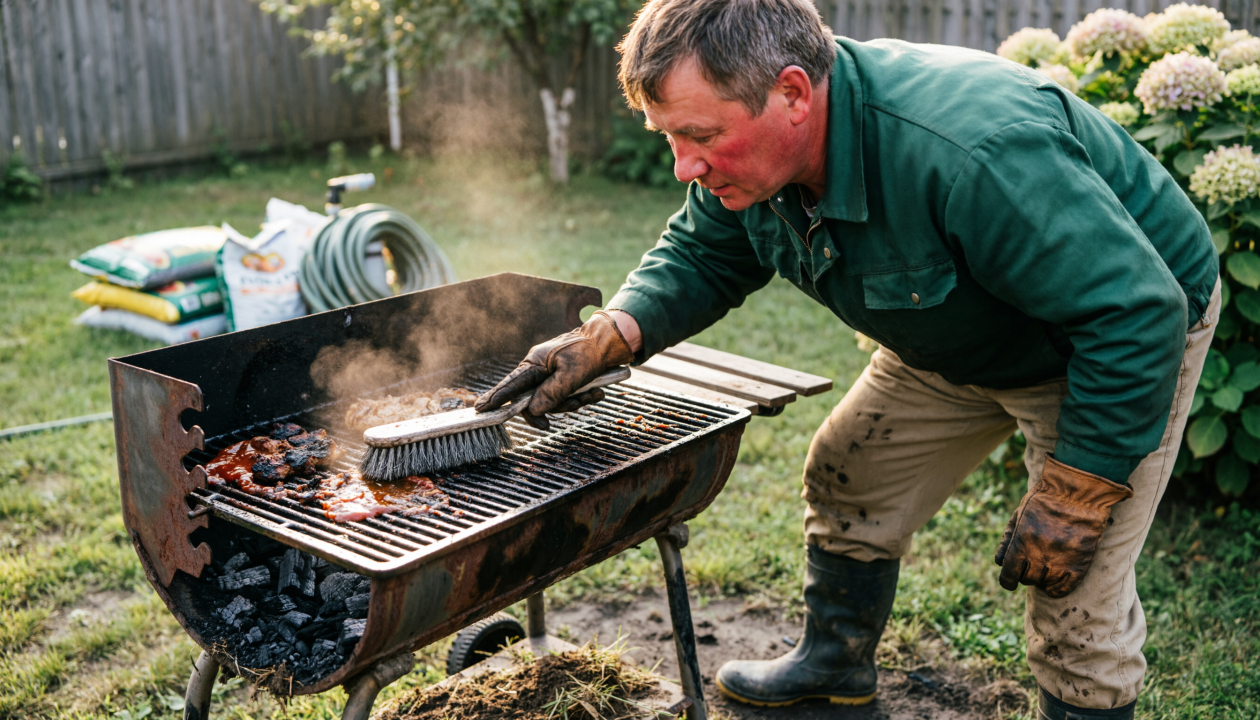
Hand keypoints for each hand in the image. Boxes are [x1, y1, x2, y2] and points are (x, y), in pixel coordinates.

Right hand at [475, 311, 634, 429]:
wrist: (611, 342)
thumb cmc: (589, 352)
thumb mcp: (571, 375)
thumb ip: (551, 393)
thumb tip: (533, 410)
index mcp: (535, 362)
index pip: (511, 384)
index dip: (496, 397)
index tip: (481, 408)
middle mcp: (540, 369)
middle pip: (534, 399)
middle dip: (554, 407)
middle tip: (557, 418)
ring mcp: (551, 374)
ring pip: (553, 401)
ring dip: (573, 402)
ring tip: (592, 393)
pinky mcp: (563, 379)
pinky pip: (566, 397)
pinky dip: (581, 397)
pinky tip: (596, 391)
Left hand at [994, 455, 1132, 597]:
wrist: (1076, 493)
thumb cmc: (1044, 501)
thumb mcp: (1019, 515)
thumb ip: (1008, 539)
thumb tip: (999, 562)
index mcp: (1021, 543)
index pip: (1009, 575)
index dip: (1008, 581)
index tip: (1010, 582)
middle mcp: (1039, 555)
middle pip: (1028, 580)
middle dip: (1026, 575)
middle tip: (1031, 565)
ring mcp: (1060, 561)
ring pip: (1046, 584)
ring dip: (1042, 580)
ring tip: (1044, 570)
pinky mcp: (1079, 563)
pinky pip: (1066, 587)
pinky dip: (1058, 589)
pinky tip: (1054, 584)